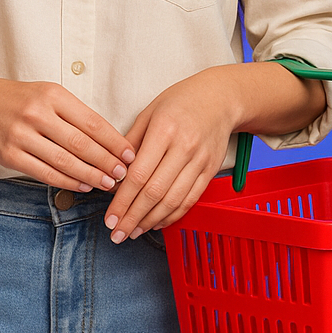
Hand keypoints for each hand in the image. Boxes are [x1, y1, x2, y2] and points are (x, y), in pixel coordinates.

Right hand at [0, 75, 135, 192]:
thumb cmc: (17, 99)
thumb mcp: (46, 94)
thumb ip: (73, 113)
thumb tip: (108, 140)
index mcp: (52, 94)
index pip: (92, 121)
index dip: (114, 141)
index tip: (130, 155)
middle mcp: (37, 113)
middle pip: (81, 144)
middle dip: (106, 162)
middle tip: (123, 175)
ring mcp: (21, 135)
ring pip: (64, 161)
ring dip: (90, 175)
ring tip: (107, 184)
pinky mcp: (8, 155)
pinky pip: (44, 172)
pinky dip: (66, 181)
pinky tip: (82, 185)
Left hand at [103, 67, 240, 242]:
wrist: (220, 98)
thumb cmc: (180, 101)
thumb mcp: (149, 113)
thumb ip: (131, 143)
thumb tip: (113, 174)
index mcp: (164, 130)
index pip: (139, 174)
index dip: (123, 200)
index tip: (110, 217)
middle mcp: (184, 148)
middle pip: (155, 192)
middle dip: (133, 217)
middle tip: (117, 234)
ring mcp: (200, 161)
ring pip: (173, 201)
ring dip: (150, 221)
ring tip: (133, 232)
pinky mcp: (210, 171)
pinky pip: (190, 200)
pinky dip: (172, 215)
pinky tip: (156, 223)